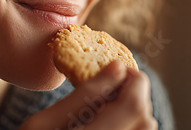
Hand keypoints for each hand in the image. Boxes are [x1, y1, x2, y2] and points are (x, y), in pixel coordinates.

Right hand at [20, 61, 157, 129]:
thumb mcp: (44, 122)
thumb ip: (83, 95)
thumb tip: (117, 67)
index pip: (133, 106)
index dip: (134, 81)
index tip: (118, 69)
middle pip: (145, 119)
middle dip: (134, 95)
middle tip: (112, 87)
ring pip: (146, 129)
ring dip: (133, 112)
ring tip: (107, 107)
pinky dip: (130, 125)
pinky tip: (108, 121)